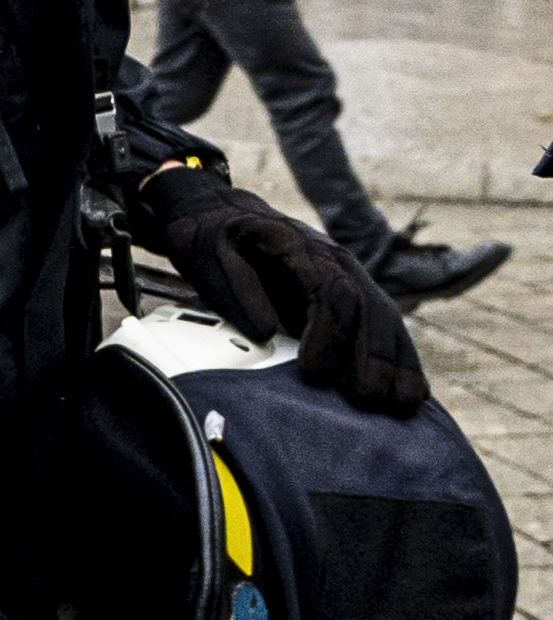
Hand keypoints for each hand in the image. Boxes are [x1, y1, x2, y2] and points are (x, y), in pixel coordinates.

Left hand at [130, 165, 423, 413]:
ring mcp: (351, 279)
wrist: (222, 214)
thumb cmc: (211, 238)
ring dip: (397, 364)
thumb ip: (235, 287)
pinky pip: (387, 329)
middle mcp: (337, 263)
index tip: (314, 373)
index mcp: (301, 249)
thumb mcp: (206, 251)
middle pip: (369, 309)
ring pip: (386, 320)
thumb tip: (265, 331)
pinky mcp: (354, 299)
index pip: (331, 292)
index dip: (329, 334)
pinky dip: (403, 361)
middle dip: (372, 358)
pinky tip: (412, 393)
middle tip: (364, 400)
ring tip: (400, 405)